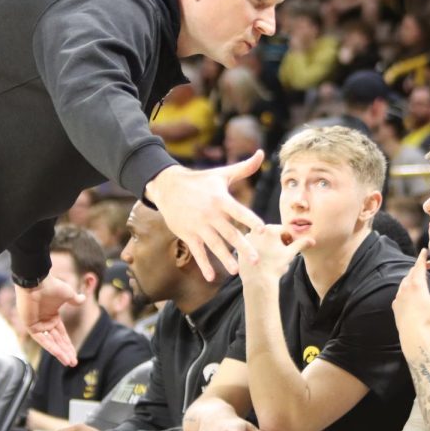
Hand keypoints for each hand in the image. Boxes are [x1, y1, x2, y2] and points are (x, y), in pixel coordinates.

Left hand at [16, 276, 85, 365]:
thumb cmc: (52, 286)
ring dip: (59, 352)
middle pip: (57, 341)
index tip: (74, 355)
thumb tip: (83, 299)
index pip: (62, 335)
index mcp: (52, 316)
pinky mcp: (30, 326)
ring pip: (50, 343)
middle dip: (65, 352)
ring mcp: (37, 325)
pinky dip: (51, 346)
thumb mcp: (68, 294)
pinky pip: (42, 339)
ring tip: (69, 362)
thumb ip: (75, 299)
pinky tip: (59, 354)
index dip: (68, 345)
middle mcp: (44, 322)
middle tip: (73, 363)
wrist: (38, 281)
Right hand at [144, 152, 266, 280]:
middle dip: (243, 247)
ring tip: (236, 271)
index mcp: (221, 199)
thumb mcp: (221, 174)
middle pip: (229, 233)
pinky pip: (197, 251)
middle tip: (256, 261)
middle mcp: (210, 214)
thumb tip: (261, 153)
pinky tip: (211, 277)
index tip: (261, 229)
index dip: (249, 219)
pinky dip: (203, 264)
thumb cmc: (200, 180)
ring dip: (225, 259)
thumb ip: (244, 168)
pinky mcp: (188, 234)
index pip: (238, 211)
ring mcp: (198, 226)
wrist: (168, 186)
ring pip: (214, 245)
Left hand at [233, 223, 312, 288]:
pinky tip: (261, 261)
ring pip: (262, 239)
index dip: (289, 240)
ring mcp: (247, 239)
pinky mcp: (240, 247)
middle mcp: (256, 230)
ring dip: (267, 246)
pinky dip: (257, 251)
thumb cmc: (275, 266)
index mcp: (270, 229)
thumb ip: (301, 244)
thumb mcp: (290, 254)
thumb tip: (312, 240)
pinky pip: (252, 246)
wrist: (258, 281)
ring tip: (270, 258)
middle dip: (278, 242)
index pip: (284, 231)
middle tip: (281, 254)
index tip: (289, 249)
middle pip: (272, 234)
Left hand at [392, 249, 429, 343]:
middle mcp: (405, 287)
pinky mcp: (395, 305)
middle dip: (419, 267)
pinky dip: (406, 290)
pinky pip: (400, 293)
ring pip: (405, 282)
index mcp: (417, 284)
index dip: (423, 257)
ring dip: (412, 278)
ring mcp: (399, 296)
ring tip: (419, 279)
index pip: (420, 265)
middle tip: (427, 265)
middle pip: (412, 272)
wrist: (412, 333)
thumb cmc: (428, 317)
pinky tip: (410, 295)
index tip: (424, 250)